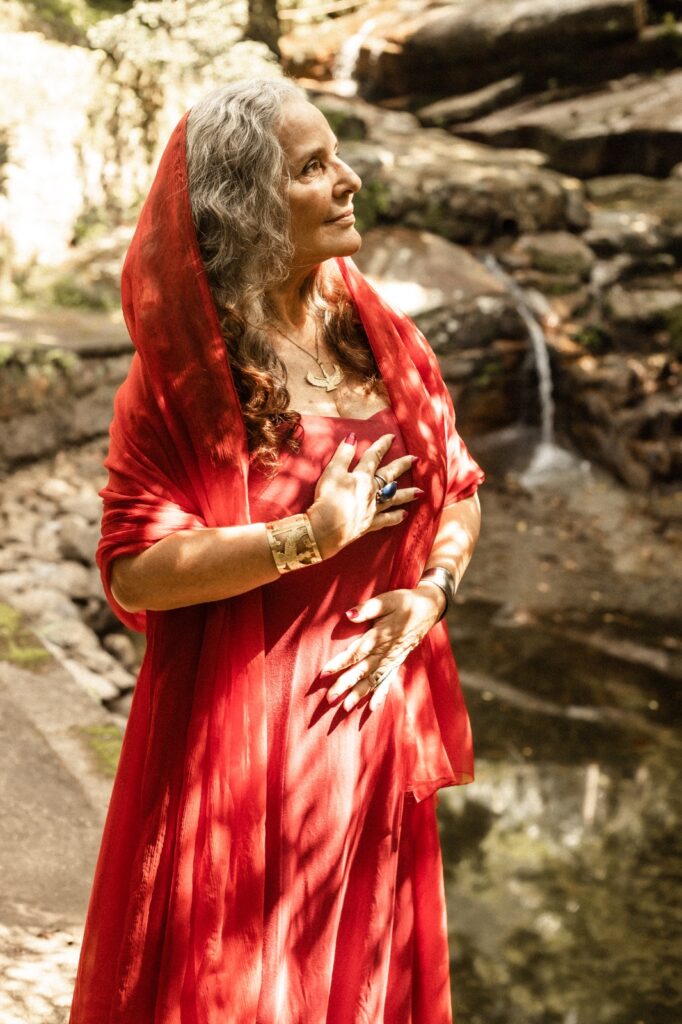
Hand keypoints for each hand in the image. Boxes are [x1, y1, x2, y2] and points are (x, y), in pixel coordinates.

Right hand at [307, 432, 421, 559]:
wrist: (327, 527)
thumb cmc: (328, 497)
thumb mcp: (333, 471)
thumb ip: (344, 454)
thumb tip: (353, 437)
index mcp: (362, 476)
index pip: (374, 457)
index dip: (382, 445)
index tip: (392, 437)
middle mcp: (372, 491)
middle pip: (390, 475)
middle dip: (402, 466)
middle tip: (416, 460)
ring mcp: (373, 508)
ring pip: (394, 498)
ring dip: (407, 494)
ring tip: (420, 492)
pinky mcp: (370, 523)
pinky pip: (387, 519)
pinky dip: (396, 516)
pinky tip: (405, 514)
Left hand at [320, 583, 445, 712]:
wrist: (428, 609)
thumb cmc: (404, 602)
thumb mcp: (386, 600)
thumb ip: (368, 608)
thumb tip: (349, 615)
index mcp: (380, 636)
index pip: (356, 652)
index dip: (340, 662)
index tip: (324, 673)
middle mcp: (385, 651)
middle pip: (362, 671)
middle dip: (345, 685)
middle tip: (329, 699)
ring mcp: (392, 659)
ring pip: (373, 679)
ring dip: (359, 693)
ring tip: (345, 708)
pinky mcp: (397, 661)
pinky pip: (388, 680)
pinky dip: (380, 694)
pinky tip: (372, 708)